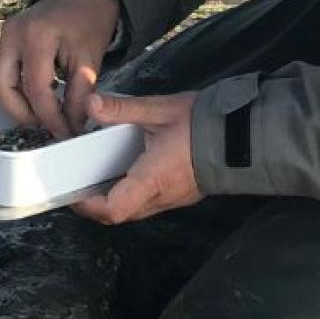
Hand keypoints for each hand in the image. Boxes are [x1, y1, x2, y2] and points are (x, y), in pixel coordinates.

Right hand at [0, 0, 120, 138]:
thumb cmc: (90, 21)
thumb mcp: (91, 59)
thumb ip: (80, 95)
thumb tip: (72, 126)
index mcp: (36, 36)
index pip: (36, 88)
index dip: (50, 116)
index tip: (66, 132)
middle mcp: (12, 35)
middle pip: (0, 87)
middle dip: (22, 114)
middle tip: (47, 125)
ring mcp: (4, 36)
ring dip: (16, 104)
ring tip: (44, 113)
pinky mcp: (5, 40)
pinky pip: (1, 73)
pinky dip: (17, 91)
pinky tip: (40, 97)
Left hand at [70, 93, 202, 223]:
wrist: (246, 135)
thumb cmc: (203, 123)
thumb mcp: (158, 110)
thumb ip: (122, 109)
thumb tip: (91, 104)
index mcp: (153, 179)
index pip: (114, 209)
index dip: (88, 206)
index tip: (73, 190)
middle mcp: (162, 196)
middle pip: (120, 214)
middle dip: (95, 203)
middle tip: (79, 180)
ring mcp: (173, 198)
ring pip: (134, 210)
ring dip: (113, 197)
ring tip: (98, 173)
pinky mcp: (181, 194)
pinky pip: (148, 202)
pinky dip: (130, 191)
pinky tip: (124, 169)